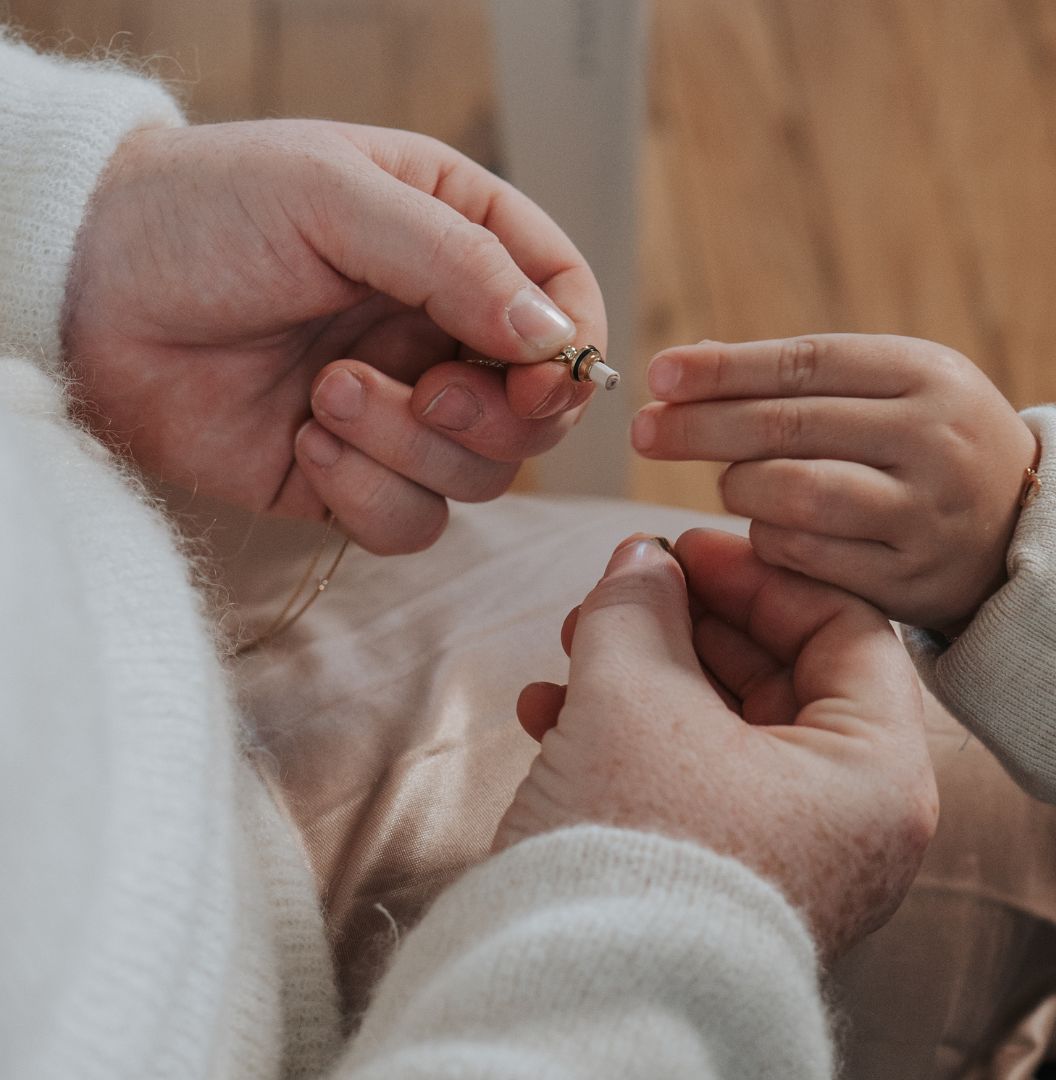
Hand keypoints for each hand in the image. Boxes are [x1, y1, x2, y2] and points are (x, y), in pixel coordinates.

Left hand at [65, 120, 603, 553]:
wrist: (87, 293)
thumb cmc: (204, 212)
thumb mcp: (333, 194)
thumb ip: (457, 260)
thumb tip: (555, 337)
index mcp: (456, 242)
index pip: (566, 301)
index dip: (572, 356)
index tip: (540, 383)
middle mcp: (440, 332)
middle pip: (537, 413)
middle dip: (488, 417)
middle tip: (425, 390)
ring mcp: (400, 412)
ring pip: (479, 477)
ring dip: (408, 447)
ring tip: (326, 394)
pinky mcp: (352, 479)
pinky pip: (411, 523)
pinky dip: (368, 495)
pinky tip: (304, 442)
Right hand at [497, 529, 937, 960]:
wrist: (574, 997)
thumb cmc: (634, 852)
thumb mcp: (632, 693)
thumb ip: (640, 606)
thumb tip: (639, 561)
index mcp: (871, 776)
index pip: (842, 630)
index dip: (757, 574)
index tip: (685, 547)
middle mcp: (843, 825)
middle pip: (774, 676)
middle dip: (683, 623)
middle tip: (623, 589)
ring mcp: (780, 856)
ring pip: (716, 725)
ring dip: (639, 672)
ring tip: (571, 646)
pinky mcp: (715, 878)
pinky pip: (682, 777)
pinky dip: (622, 733)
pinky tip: (549, 710)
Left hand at [631, 335, 1037, 631]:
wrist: (1014, 528)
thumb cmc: (922, 446)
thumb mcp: (887, 390)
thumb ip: (798, 379)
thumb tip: (690, 361)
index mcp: (923, 374)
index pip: (803, 364)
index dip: (722, 370)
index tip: (660, 376)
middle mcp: (928, 438)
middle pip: (786, 427)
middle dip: (700, 428)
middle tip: (645, 431)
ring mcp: (921, 511)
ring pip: (790, 494)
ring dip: (739, 487)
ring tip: (731, 482)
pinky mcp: (904, 577)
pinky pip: (804, 555)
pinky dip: (766, 539)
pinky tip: (765, 526)